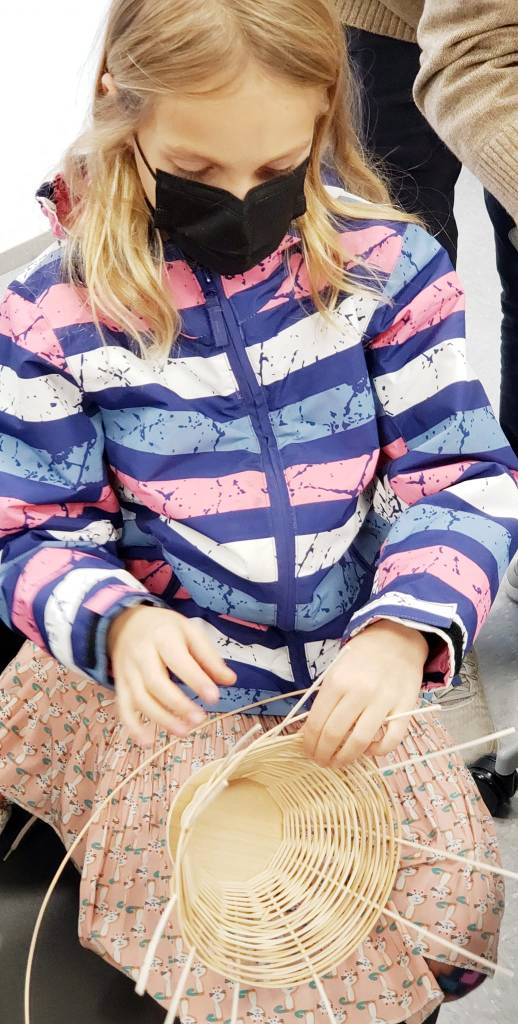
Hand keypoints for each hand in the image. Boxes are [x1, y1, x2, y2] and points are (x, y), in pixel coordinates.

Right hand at [108, 605, 235, 743]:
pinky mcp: (121, 685)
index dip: (196, 680)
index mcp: (162, 637)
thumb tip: (230, 680)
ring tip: (184, 732)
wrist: (125, 623)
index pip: (178, 660)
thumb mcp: (189, 632)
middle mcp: (141, 654)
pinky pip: (123, 708)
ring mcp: (127, 672)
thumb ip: (208, 656)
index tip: (214, 697)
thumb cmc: (164, 629)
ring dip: (161, 718)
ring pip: (141, 699)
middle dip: (178, 704)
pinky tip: (147, 741)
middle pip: (156, 683)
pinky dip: (133, 727)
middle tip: (200, 719)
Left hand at [302, 620, 427, 766]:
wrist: (397, 639)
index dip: (308, 743)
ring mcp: (384, 701)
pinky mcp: (405, 708)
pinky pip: (391, 740)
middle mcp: (359, 692)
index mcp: (337, 682)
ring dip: (345, 759)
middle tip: (321, 762)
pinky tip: (369, 750)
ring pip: (360, 742)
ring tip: (339, 762)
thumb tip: (311, 733)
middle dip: (323, 755)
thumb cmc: (361, 657)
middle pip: (334, 735)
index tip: (307, 751)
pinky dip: (378, 752)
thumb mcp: (335, 671)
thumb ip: (325, 700)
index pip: (316, 723)